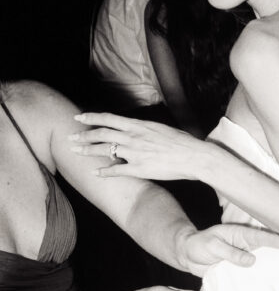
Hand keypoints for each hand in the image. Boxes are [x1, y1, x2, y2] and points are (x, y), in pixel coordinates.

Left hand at [69, 112, 204, 180]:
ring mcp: (135, 153)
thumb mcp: (162, 129)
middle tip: (71, 138)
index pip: (109, 118)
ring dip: (87, 151)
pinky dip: (104, 172)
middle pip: (101, 133)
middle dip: (83, 135)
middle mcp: (133, 137)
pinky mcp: (139, 169)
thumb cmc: (183, 142)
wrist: (194, 156)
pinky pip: (116, 170)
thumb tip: (139, 130)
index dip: (91, 117)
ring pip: (104, 150)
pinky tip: (95, 173)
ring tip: (75, 152)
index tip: (78, 117)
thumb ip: (146, 129)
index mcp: (139, 125)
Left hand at [177, 223, 278, 276]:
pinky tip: (270, 286)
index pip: (259, 237)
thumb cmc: (198, 245)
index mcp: (240, 235)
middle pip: (267, 249)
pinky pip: (252, 274)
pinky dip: (260, 278)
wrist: (187, 254)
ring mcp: (243, 258)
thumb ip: (230, 253)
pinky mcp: (239, 270)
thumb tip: (251, 261)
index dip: (273, 240)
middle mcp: (245, 246)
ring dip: (273, 267)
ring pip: (262, 262)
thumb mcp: (212, 246)